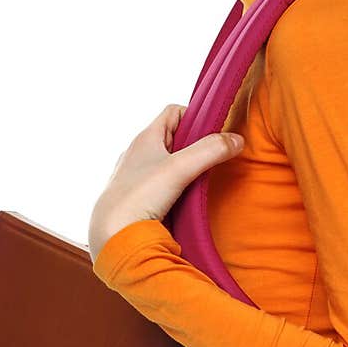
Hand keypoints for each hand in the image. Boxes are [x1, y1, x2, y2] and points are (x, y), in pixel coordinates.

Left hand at [88, 103, 243, 258]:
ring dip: (185, 169)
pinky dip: (174, 187)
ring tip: (198, 181)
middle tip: (210, 159)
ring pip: (167, 163)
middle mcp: (138, 153)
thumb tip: (236, 139)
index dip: (195, 117)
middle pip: (173, 138)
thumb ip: (210, 151)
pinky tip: (182, 200)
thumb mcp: (180, 168)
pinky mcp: (137, 197)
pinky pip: (160, 184)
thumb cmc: (138, 196)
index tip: (212, 134)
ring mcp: (136, 176)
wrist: (111, 234)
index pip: (174, 112)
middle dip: (194, 146)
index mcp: (145, 138)